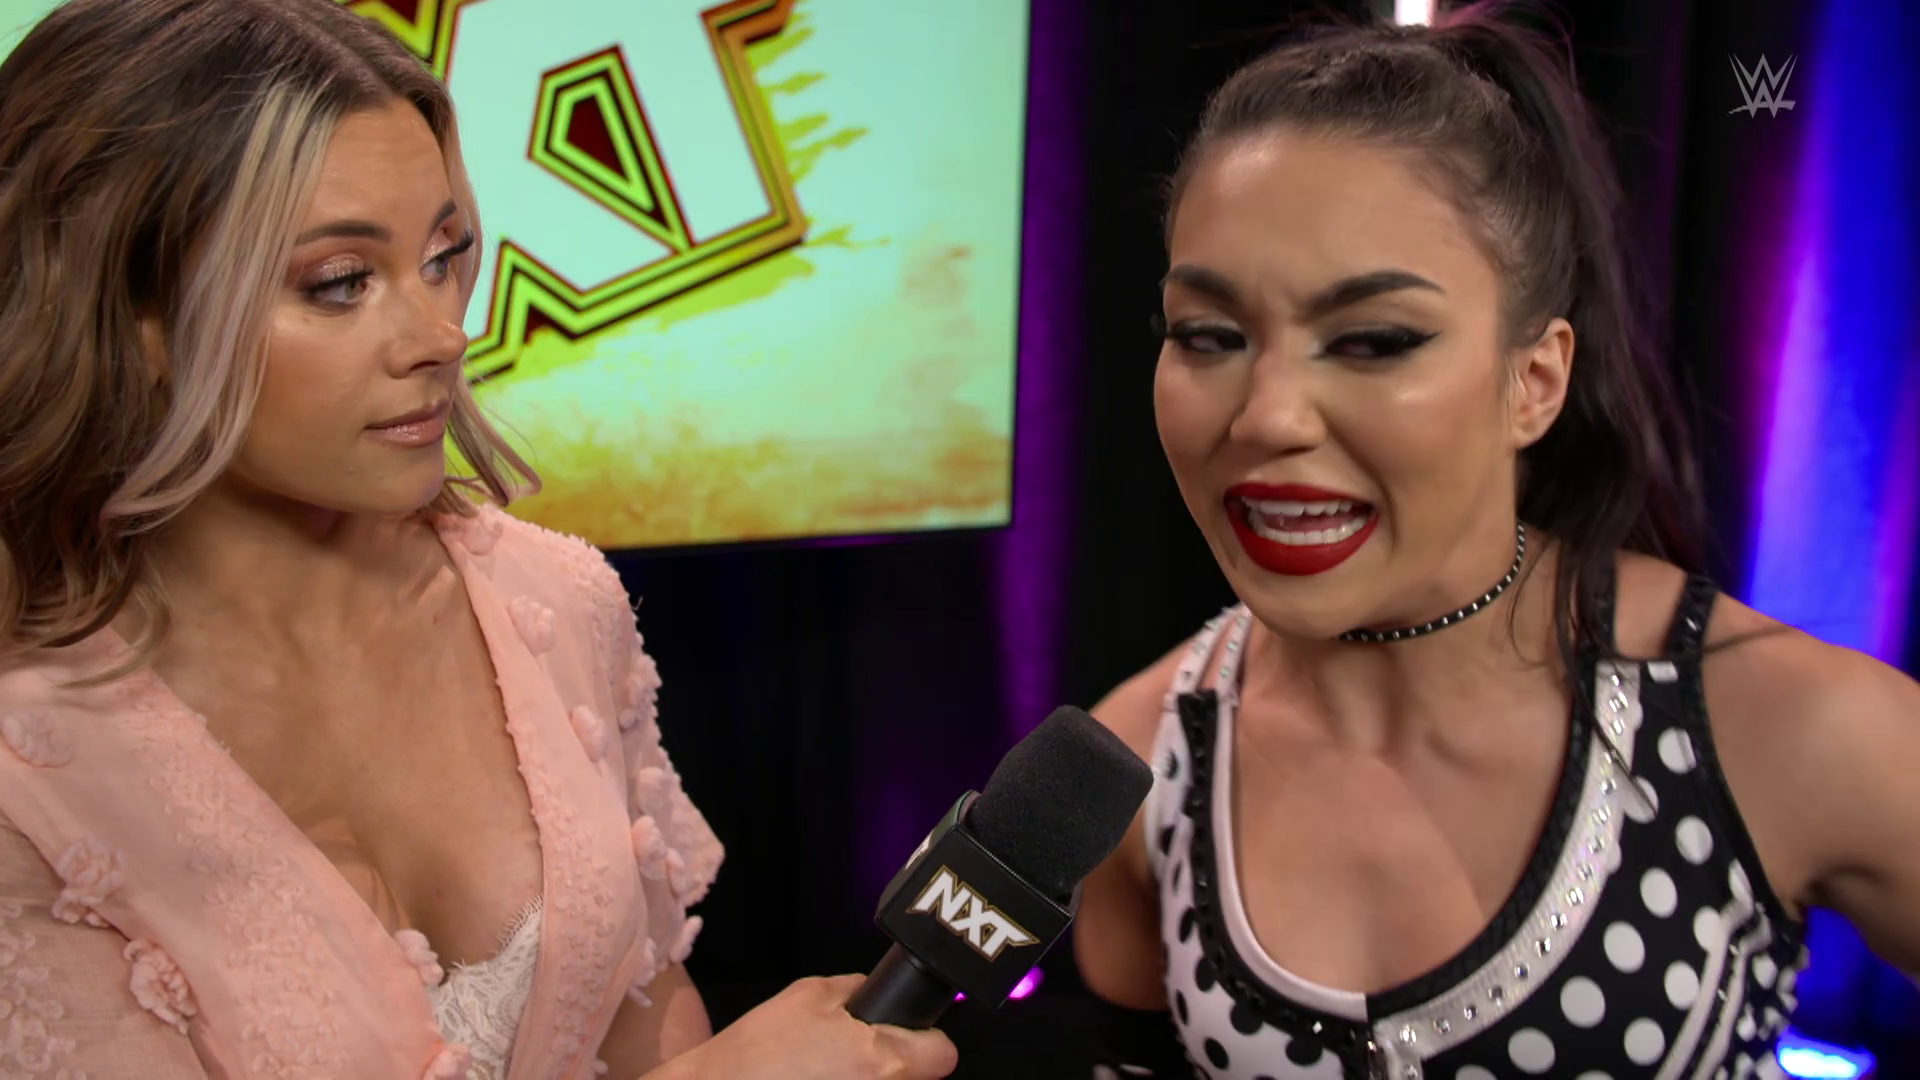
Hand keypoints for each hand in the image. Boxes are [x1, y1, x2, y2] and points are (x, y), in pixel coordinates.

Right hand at [669, 975, 957, 1079]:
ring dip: (869, 1079)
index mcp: (885, 1059)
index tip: (908, 1037)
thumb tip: (878, 991)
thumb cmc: (759, 1050)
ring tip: (829, 1072)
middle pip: (917, 1076)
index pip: (942, 1053)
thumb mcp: (809, 993)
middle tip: (855, 1054)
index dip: (926, 1039)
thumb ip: (855, 989)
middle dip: (894, 1062)